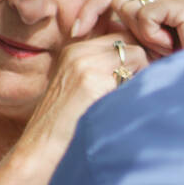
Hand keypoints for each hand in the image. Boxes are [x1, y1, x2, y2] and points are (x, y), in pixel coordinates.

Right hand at [16, 31, 150, 157]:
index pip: (120, 34)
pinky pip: (134, 74)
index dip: (136, 53)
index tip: (142, 74)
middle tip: (144, 86)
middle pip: (130, 40)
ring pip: (137, 53)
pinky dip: (139, 89)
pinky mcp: (91, 82)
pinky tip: (131, 107)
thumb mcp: (78, 88)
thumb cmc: (63, 127)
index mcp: (74, 50)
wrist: (39, 150)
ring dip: (144, 74)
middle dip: (144, 60)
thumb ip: (101, 69)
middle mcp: (78, 52)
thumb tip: (139, 62)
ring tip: (136, 98)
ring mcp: (84, 64)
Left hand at [71, 0, 183, 58]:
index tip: (76, 33)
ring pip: (128, 6)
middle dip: (124, 27)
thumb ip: (118, 26)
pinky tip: (173, 45)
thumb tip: (77, 23)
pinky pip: (145, 15)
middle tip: (154, 46)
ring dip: (142, 35)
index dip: (91, 8)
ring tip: (167, 47)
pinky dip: (152, 37)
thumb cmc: (176, 67)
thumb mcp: (141, 43)